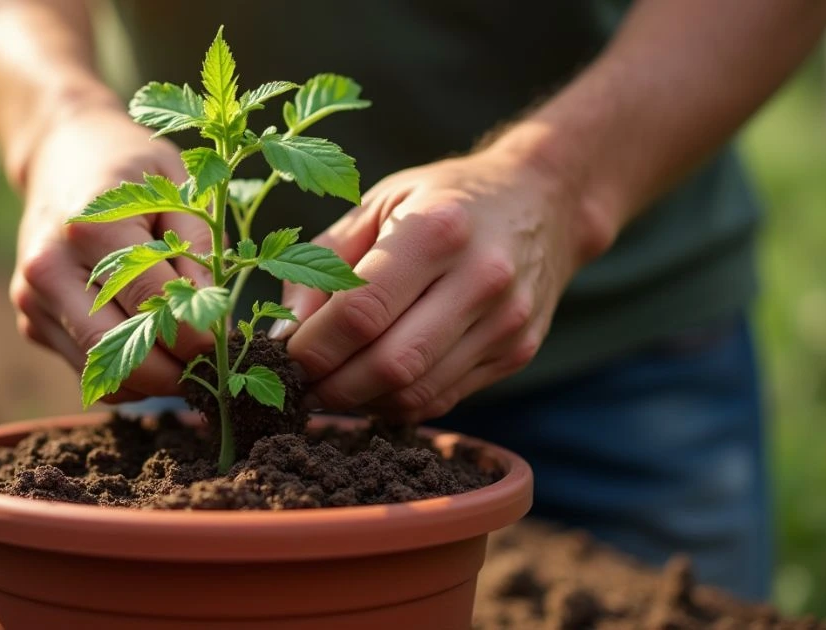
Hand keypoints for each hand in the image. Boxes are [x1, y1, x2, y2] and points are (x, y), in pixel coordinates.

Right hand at [10, 106, 211, 402]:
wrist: (60, 153)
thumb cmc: (130, 167)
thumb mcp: (176, 185)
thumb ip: (199, 248)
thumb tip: (214, 318)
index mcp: (89, 226)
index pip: (151, 303)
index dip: (197, 335)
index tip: (230, 345)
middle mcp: (50, 268)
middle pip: (118, 352)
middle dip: (174, 373)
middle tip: (214, 371)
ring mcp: (32, 299)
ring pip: (101, 373)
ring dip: (151, 381)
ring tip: (189, 362)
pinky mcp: (30, 321)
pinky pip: (87, 369)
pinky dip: (126, 374)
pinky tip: (153, 348)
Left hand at [279, 148, 609, 420]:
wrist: (545, 200)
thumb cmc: (443, 199)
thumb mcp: (379, 204)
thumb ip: (322, 264)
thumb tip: (282, 337)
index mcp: (438, 229)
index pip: (360, 313)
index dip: (311, 348)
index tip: (280, 357)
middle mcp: (481, 278)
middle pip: (389, 364)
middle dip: (330, 387)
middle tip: (297, 384)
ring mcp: (506, 322)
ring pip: (415, 392)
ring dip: (359, 402)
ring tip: (328, 387)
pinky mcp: (518, 353)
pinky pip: (441, 399)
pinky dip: (395, 403)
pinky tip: (371, 386)